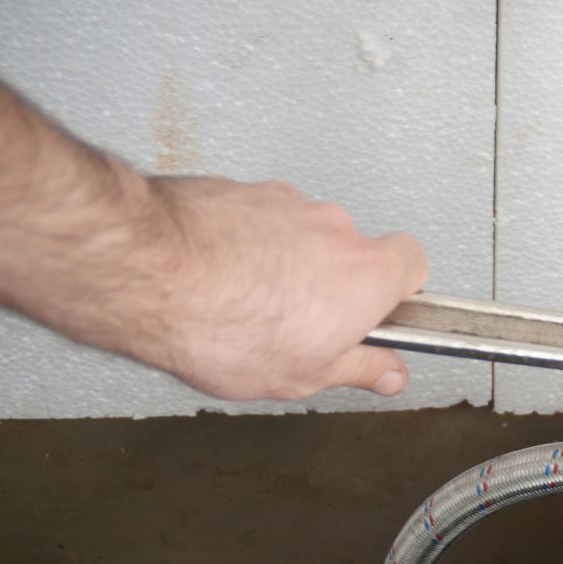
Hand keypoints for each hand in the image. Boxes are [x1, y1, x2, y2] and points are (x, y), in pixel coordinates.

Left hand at [121, 176, 428, 400]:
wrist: (148, 271)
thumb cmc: (224, 322)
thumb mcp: (306, 375)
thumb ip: (360, 369)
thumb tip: (389, 372)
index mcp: (366, 274)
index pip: (414, 264)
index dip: (400, 291)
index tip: (382, 316)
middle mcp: (333, 227)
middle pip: (352, 250)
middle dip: (332, 282)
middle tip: (303, 322)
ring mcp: (284, 202)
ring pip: (300, 233)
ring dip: (285, 261)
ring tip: (247, 302)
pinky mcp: (237, 188)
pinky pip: (254, 219)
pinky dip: (243, 243)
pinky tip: (216, 277)